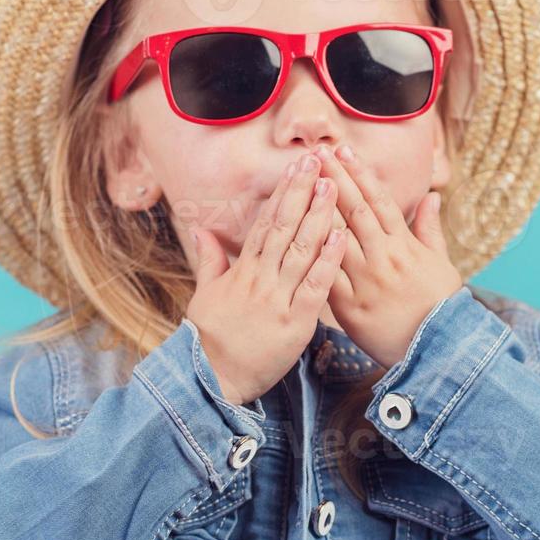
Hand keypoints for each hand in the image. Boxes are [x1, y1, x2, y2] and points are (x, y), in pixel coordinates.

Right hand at [185, 152, 348, 405]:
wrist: (212, 377)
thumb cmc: (211, 338)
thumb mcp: (205, 294)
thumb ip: (209, 259)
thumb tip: (199, 228)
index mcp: (243, 271)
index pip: (266, 223)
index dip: (282, 193)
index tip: (296, 167)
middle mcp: (260, 279)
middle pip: (284, 228)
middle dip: (301, 193)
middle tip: (317, 162)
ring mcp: (278, 299)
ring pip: (301, 250)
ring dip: (318, 216)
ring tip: (332, 186)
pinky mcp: (295, 323)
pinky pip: (315, 287)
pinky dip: (328, 261)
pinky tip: (340, 237)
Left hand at [312, 143, 463, 368]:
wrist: (438, 350)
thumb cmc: (440, 306)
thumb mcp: (440, 263)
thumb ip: (429, 228)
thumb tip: (431, 195)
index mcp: (404, 245)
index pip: (379, 200)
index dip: (360, 172)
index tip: (343, 149)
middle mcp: (384, 257)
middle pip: (354, 210)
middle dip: (333, 179)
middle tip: (315, 153)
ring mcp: (365, 281)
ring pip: (336, 237)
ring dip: (316, 208)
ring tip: (299, 184)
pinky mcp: (349, 307)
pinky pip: (325, 276)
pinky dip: (310, 255)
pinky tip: (292, 236)